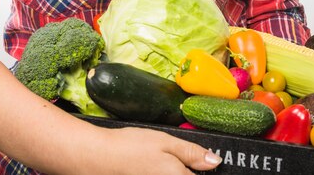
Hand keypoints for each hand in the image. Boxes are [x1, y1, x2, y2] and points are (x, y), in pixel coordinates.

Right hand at [86, 126, 221, 174]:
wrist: (98, 158)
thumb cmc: (130, 147)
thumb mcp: (164, 142)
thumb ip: (191, 152)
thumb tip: (215, 161)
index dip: (201, 168)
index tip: (198, 163)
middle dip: (187, 169)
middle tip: (176, 159)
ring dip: (175, 171)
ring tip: (155, 160)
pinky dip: (161, 172)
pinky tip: (149, 166)